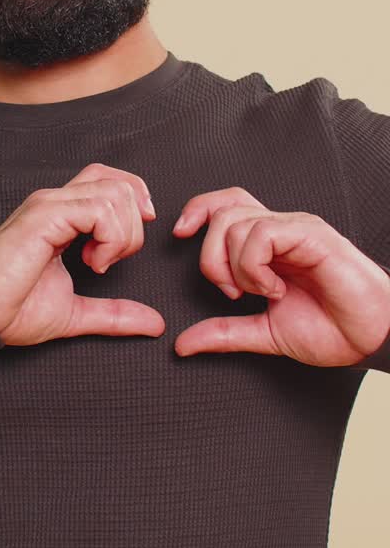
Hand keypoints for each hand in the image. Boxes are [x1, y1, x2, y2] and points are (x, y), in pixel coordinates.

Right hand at [0, 162, 164, 345]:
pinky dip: (109, 238)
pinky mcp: (44, 215)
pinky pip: (99, 209)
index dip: (135, 200)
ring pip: (116, 194)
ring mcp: (50, 205)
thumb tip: (154, 323)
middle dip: (134, 226)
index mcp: (62, 215)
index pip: (110, 179)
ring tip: (97, 264)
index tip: (129, 243)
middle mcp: (56, 202)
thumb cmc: (11, 310)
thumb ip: (115, 314)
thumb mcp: (76, 313)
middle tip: (111, 260)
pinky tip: (91, 263)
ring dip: (121, 236)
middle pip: (120, 183)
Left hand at [172, 187, 389, 365]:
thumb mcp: (264, 333)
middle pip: (222, 213)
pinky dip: (255, 266)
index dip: (197, 210)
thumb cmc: (331, 330)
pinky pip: (262, 233)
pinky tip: (274, 289)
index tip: (178, 234)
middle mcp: (280, 229)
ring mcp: (295, 228)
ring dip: (236, 267)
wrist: (370, 339)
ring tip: (263, 292)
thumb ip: (224, 332)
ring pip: (236, 223)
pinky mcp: (310, 234)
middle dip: (209, 258)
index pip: (224, 204)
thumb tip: (182, 343)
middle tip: (232, 291)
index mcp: (268, 244)